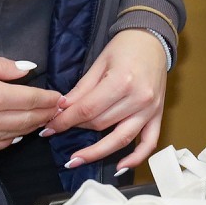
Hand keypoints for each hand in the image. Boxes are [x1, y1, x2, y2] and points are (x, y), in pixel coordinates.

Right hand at [0, 51, 62, 152]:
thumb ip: (3, 67)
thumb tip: (29, 70)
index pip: (33, 101)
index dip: (50, 99)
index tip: (60, 97)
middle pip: (27, 121)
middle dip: (45, 115)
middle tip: (57, 110)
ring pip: (13, 136)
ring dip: (30, 129)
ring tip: (41, 121)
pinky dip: (8, 141)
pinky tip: (14, 135)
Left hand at [42, 29, 168, 172]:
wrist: (152, 37)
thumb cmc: (124, 46)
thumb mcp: (99, 63)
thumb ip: (81, 90)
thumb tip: (61, 110)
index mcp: (121, 81)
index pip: (87, 110)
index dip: (64, 121)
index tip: (47, 128)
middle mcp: (138, 98)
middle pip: (100, 124)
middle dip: (76, 128)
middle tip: (58, 130)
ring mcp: (150, 109)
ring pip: (119, 138)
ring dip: (96, 152)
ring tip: (74, 160)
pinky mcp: (158, 114)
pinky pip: (149, 142)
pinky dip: (136, 157)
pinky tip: (119, 166)